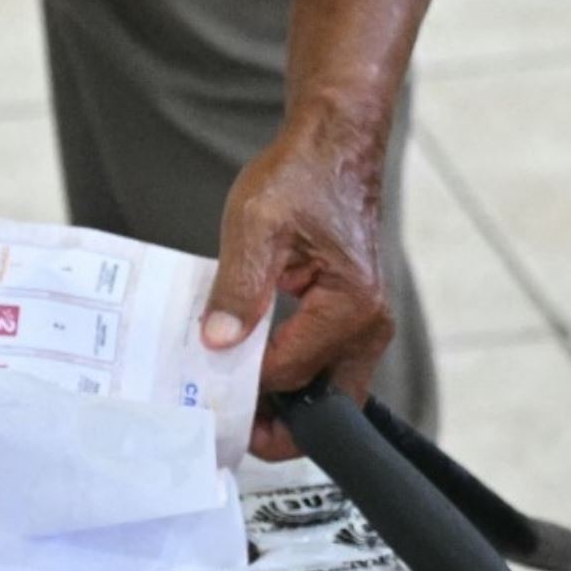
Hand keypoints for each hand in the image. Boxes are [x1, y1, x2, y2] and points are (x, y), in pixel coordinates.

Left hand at [200, 109, 394, 460]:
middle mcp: (368, 325)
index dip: (243, 389)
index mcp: (350, 307)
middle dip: (276, 425)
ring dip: (280, 403)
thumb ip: (237, 288)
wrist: (333, 145)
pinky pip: (321, 369)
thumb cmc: (301, 176)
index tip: (202, 391)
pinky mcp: (350, 322)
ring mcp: (364, 327)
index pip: (289, 375)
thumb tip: (218, 342)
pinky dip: (287, 377)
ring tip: (228, 397)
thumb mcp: (254, 226)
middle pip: (325, 407)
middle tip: (223, 424)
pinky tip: (247, 368)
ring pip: (324, 393)